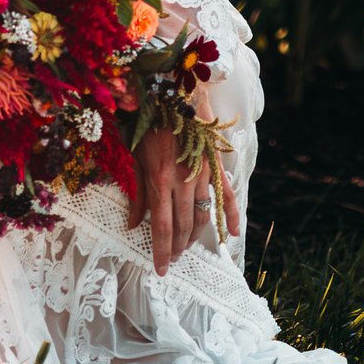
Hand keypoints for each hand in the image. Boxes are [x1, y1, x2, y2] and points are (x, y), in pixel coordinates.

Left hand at [126, 124, 238, 275]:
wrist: (172, 94)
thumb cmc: (147, 125)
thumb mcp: (133, 159)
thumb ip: (136, 194)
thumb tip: (131, 224)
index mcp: (160, 180)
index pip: (161, 226)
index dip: (161, 251)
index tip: (161, 269)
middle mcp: (184, 181)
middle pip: (183, 226)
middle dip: (177, 247)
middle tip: (171, 259)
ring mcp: (202, 174)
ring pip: (202, 216)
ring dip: (194, 236)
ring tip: (186, 246)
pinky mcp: (215, 166)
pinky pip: (227, 196)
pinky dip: (231, 216)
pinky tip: (232, 234)